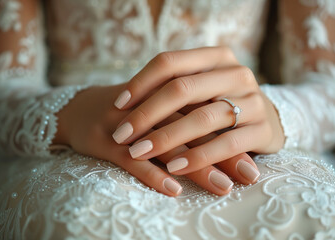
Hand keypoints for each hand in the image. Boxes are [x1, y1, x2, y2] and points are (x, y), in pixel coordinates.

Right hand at [53, 84, 254, 195]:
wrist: (81, 109)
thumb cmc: (129, 110)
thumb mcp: (158, 103)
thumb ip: (188, 110)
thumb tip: (228, 136)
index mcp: (166, 91)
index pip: (205, 109)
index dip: (232, 133)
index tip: (254, 159)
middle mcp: (150, 104)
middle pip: (193, 125)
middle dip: (224, 152)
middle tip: (248, 175)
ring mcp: (128, 123)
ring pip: (167, 143)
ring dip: (197, 165)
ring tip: (223, 186)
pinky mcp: (106, 140)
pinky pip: (132, 160)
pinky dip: (153, 174)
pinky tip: (174, 189)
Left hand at [112, 47, 284, 179]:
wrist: (269, 119)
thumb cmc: (222, 102)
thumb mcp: (201, 88)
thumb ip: (174, 89)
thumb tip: (124, 103)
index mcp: (216, 57)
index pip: (169, 62)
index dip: (140, 83)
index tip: (118, 104)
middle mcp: (236, 73)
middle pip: (182, 89)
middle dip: (147, 114)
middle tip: (121, 135)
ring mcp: (253, 101)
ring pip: (203, 118)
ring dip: (166, 138)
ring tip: (138, 153)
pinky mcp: (264, 130)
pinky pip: (226, 144)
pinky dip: (198, 157)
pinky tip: (174, 168)